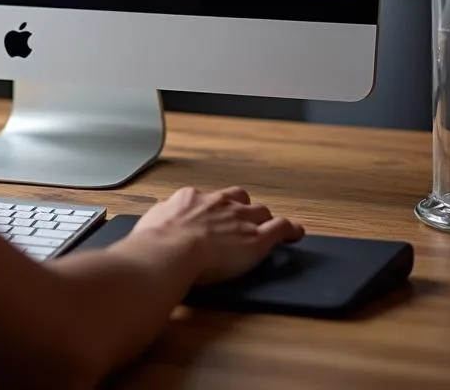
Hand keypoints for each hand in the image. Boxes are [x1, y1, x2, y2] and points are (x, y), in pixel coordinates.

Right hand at [127, 185, 303, 284]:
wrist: (170, 251)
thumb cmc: (156, 241)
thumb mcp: (153, 220)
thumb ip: (162, 215)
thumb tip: (160, 215)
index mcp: (191, 198)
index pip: (209, 199)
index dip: (215, 210)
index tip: (215, 219)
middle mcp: (217, 203)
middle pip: (238, 199)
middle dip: (242, 208)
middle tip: (243, 221)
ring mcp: (239, 219)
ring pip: (260, 211)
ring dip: (264, 219)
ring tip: (270, 228)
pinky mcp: (256, 238)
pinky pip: (280, 228)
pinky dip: (290, 230)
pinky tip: (296, 234)